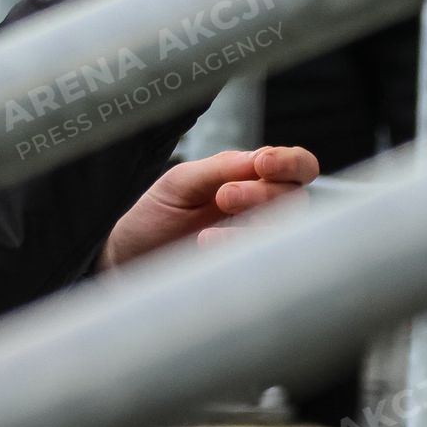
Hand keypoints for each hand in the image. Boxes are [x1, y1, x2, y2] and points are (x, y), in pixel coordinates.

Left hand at [96, 146, 319, 270]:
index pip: (296, 166)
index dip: (291, 162)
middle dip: (265, 193)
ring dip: (253, 225)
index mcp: (250, 178)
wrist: (129, 258)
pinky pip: (266, 262)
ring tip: (208, 230)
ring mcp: (256, 241)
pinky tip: (207, 246)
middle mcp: (262, 209)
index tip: (263, 164)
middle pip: (296, 197)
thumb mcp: (181, 182)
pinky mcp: (248, 270)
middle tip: (225, 196)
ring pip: (285, 230)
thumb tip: (261, 157)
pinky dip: (238, 250)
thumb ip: (221, 168)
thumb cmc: (156, 216)